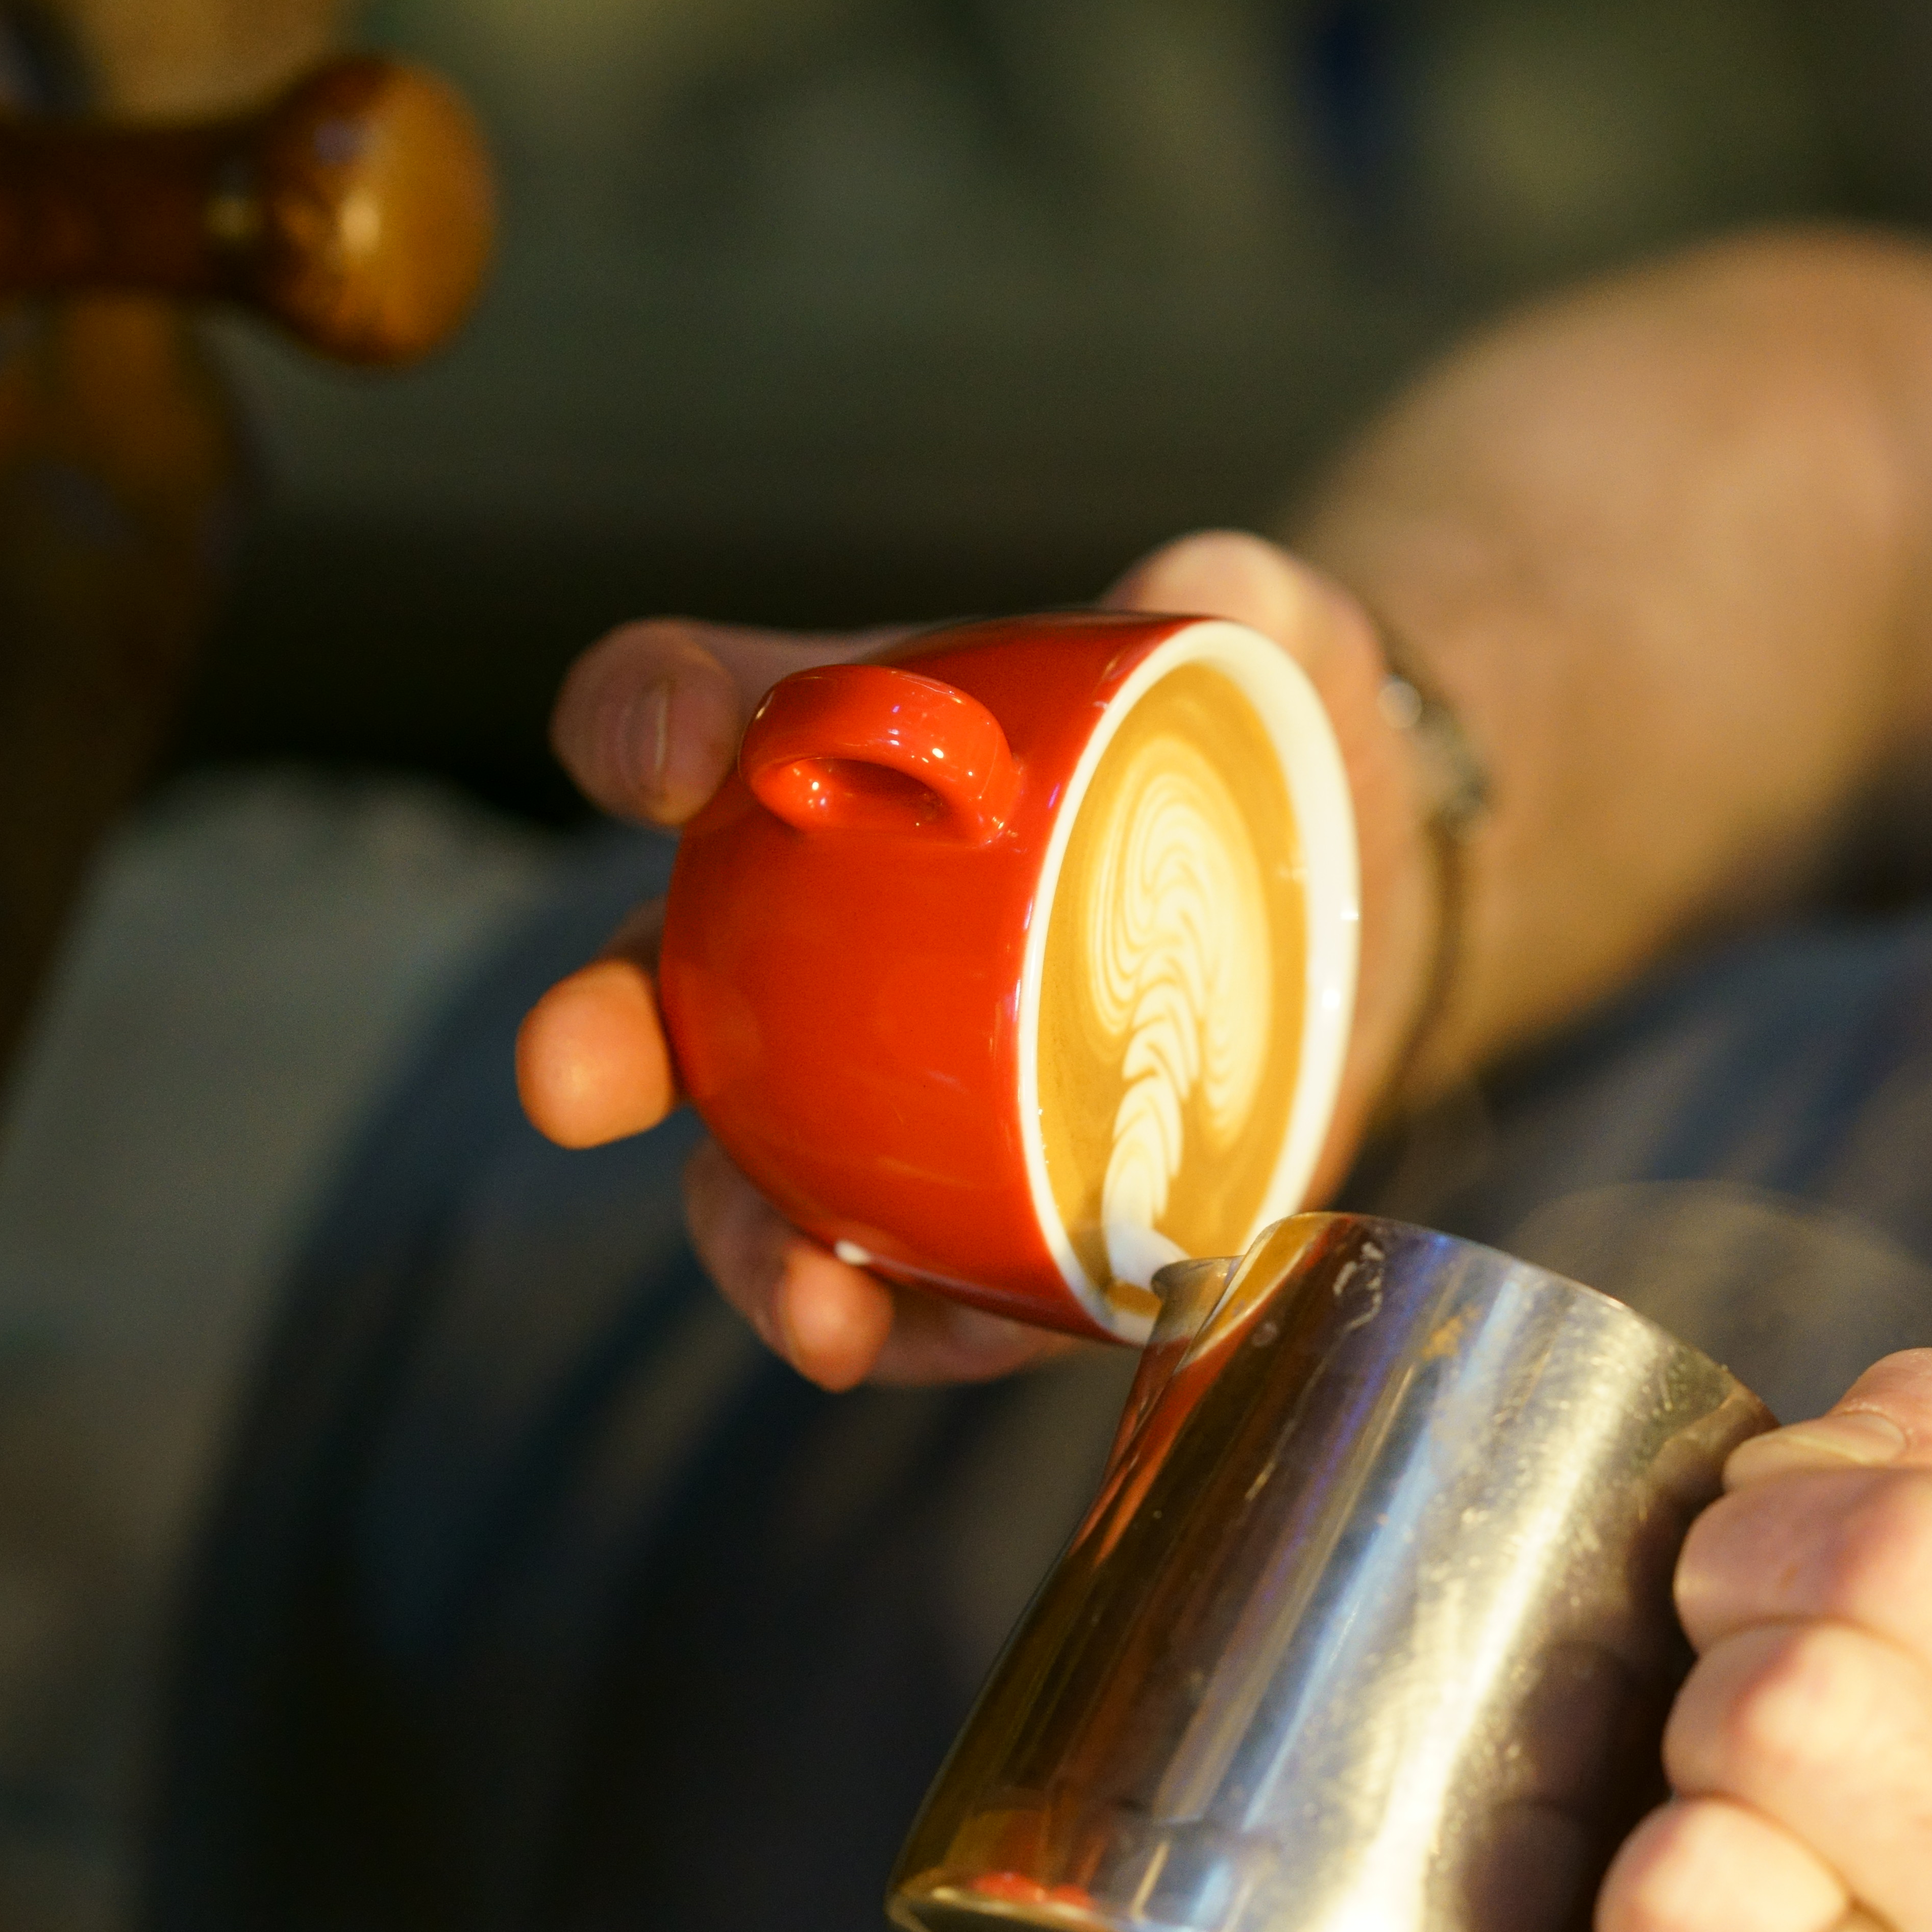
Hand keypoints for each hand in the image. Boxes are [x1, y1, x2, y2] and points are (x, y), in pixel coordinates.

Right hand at [513, 532, 1437, 1389]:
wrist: (1363, 889)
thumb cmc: (1257, 733)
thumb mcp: (1260, 639)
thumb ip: (1238, 597)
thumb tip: (1198, 590)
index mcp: (839, 762)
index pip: (687, 712)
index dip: (645, 721)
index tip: (671, 752)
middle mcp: (823, 943)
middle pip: (664, 990)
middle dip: (603, 1039)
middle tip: (568, 1075)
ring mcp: (899, 1097)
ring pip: (774, 1189)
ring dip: (763, 1252)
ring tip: (811, 1308)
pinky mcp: (1011, 1215)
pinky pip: (944, 1296)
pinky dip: (941, 1329)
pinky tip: (959, 1341)